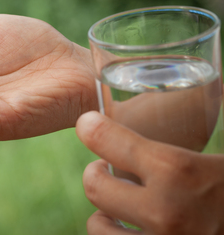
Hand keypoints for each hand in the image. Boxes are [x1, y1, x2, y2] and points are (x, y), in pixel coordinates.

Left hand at [76, 111, 223, 234]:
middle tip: (108, 168)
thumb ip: (211, 111)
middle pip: (94, 184)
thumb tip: (214, 80)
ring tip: (120, 203)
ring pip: (96, 224)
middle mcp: (166, 212)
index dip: (93, 129)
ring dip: (104, 210)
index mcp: (181, 172)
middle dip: (96, 172)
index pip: (108, 140)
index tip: (89, 125)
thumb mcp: (223, 157)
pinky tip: (131, 229)